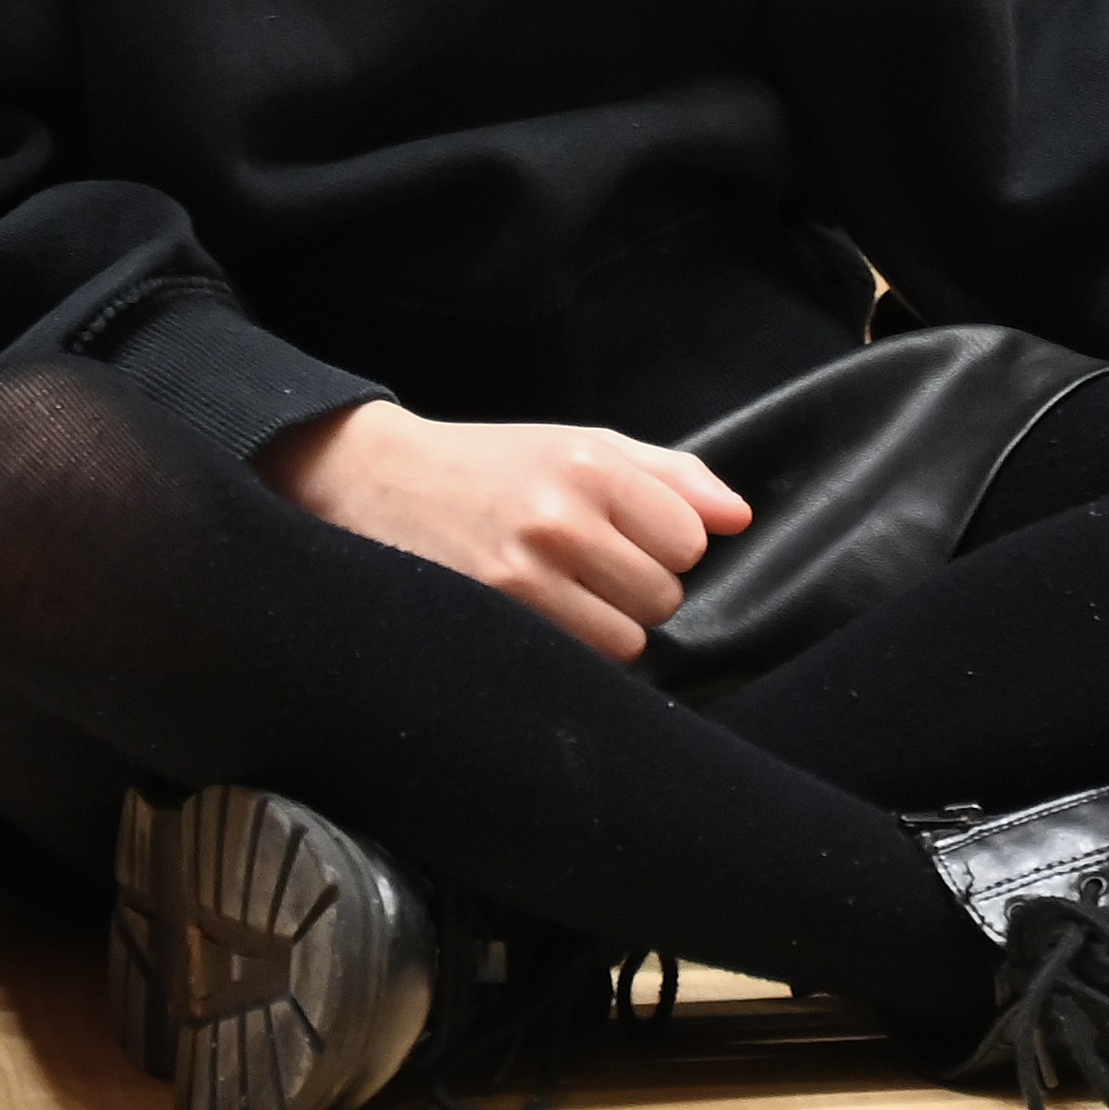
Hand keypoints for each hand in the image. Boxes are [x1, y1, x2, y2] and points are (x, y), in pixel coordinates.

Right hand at [259, 401, 752, 661]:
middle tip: (581, 566)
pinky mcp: (492, 623)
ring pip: (625, 642)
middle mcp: (559, 519)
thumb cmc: (487, 466)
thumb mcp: (578, 445)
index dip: (662, 544)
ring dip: (602, 627)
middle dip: (633, 588)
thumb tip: (738, 519)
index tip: (621, 535)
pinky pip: (577, 664)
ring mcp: (522, 578)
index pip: (690, 541)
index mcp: (588, 465)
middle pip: (662, 598)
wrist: (370, 480)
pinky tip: (534, 619)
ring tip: (555, 594)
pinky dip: (567, 651)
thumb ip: (669, 476)